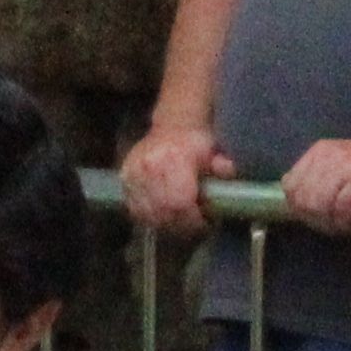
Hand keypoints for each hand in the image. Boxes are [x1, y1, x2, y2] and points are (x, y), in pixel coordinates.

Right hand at [118, 120, 229, 237]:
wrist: (172, 126)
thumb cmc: (195, 143)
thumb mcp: (214, 152)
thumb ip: (222, 165)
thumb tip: (227, 170)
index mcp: (173, 158)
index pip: (179, 203)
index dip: (192, 219)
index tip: (204, 222)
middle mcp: (149, 167)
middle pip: (164, 213)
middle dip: (182, 224)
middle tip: (194, 223)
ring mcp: (133, 175)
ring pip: (149, 215)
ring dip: (166, 223)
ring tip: (180, 219)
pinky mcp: (124, 181)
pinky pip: (136, 211)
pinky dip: (151, 217)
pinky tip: (164, 214)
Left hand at [276, 136, 350, 235]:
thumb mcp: (340, 169)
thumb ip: (315, 180)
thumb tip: (291, 199)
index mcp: (320, 150)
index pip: (290, 188)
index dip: (301, 209)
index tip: (320, 218)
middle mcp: (332, 153)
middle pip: (304, 199)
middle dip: (317, 219)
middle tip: (336, 225)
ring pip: (320, 202)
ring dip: (332, 222)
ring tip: (347, 225)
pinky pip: (344, 203)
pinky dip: (347, 220)